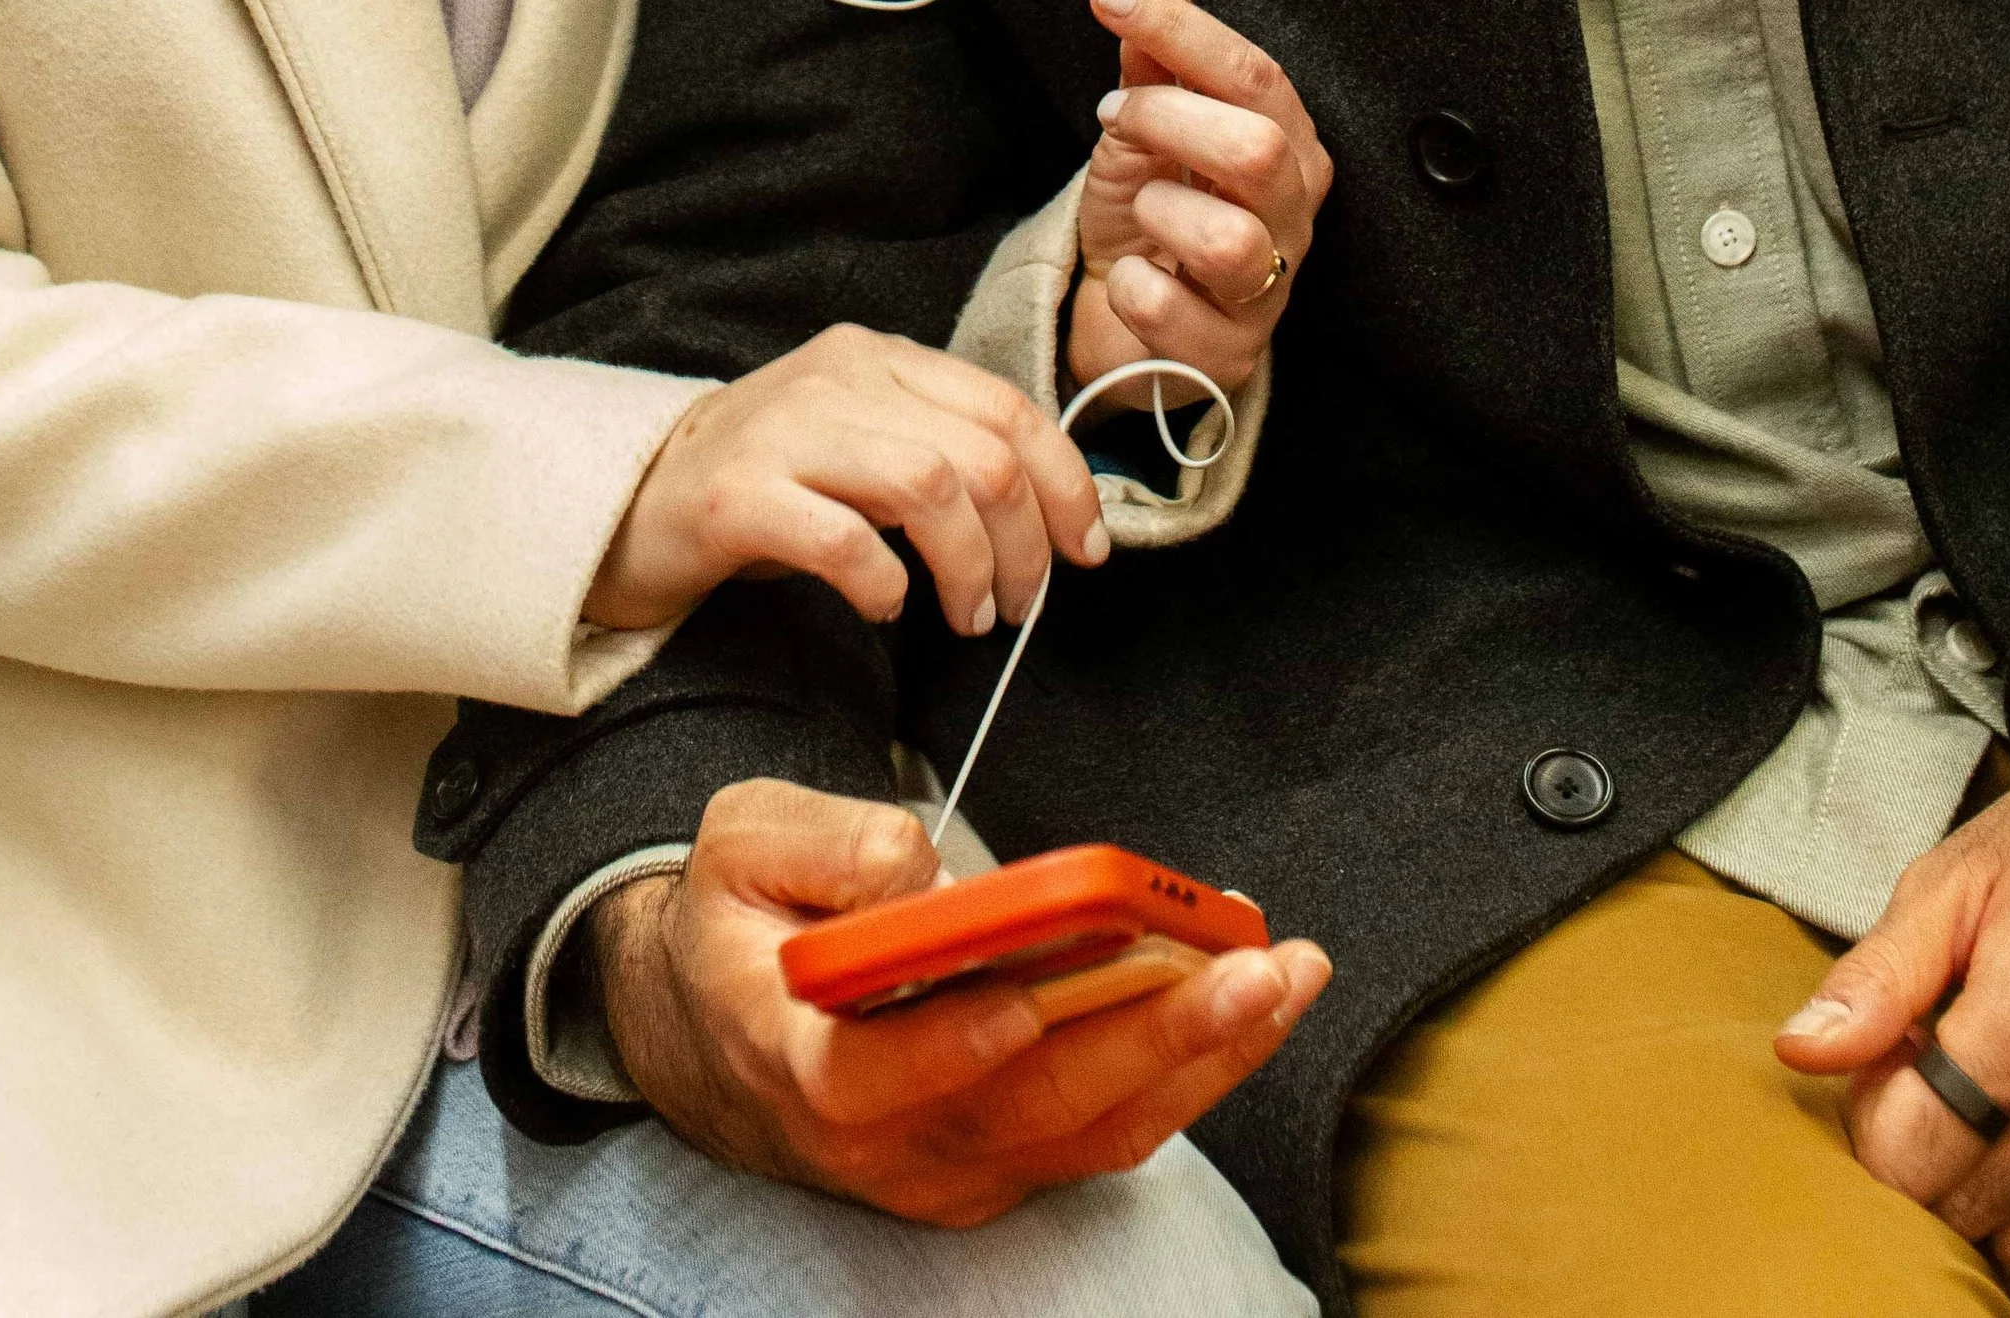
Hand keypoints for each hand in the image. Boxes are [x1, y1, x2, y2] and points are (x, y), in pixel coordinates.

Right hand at [586, 327, 1107, 639]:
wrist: (634, 499)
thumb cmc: (771, 484)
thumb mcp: (863, 441)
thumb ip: (943, 450)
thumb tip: (1050, 512)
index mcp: (879, 359)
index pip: (1008, 406)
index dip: (1065, 483)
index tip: (1084, 549)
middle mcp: (836, 379)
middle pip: (982, 453)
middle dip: (1025, 543)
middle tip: (1018, 605)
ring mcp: (783, 431)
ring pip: (928, 485)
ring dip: (969, 566)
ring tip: (967, 616)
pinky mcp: (736, 496)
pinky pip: (841, 538)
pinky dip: (883, 583)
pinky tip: (884, 606)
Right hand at [593, 778, 1330, 1225]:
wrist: (722, 1031)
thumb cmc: (740, 923)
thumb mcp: (742, 843)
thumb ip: (819, 846)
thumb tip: (919, 865)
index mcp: (799, 1059)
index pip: (873, 1079)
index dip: (952, 1045)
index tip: (1030, 996)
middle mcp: (885, 1141)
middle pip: (1030, 1108)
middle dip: (1154, 1037)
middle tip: (1251, 969)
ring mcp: (952, 1165)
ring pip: (1092, 1130)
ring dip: (1203, 1055)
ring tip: (1287, 975)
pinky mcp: (1005, 1162)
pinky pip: (1108, 1132)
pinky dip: (1186, 1067)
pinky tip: (1247, 1000)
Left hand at [1067, 0, 1331, 406]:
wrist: (1122, 314)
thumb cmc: (1147, 213)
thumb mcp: (1140, 131)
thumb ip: (1152, 68)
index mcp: (1286, 145)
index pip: (1256, 76)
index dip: (1184, 30)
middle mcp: (1292, 214)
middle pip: (1257, 149)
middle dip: (1169, 119)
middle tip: (1113, 115)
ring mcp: (1268, 288)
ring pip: (1227, 241)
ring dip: (1158, 209)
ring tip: (1138, 207)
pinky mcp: (1232, 354)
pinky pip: (1176, 315)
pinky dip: (1134, 287)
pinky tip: (1128, 275)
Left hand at [1776, 704, 2009, 1284]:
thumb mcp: (1948, 886)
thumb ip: (1875, 977)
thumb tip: (1800, 1051)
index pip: (1917, 1152)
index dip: (1872, 1124)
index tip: (1883, 1071)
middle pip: (1971, 1207)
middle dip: (1925, 1160)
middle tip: (1928, 1082)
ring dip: (1989, 1199)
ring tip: (1985, 1107)